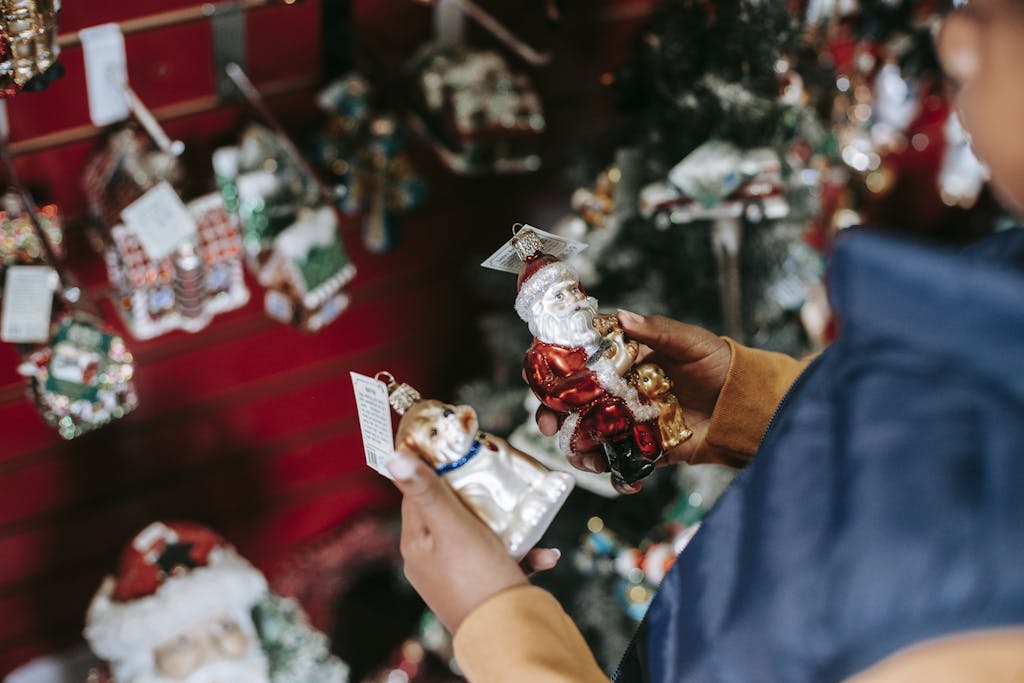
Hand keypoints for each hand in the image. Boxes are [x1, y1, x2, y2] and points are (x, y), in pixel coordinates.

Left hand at [386, 452, 559, 632]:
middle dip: (480, 496)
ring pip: (481, 535)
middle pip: (452, 511)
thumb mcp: (452, 526)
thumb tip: (393, 458)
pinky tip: (545, 555)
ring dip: (508, 526)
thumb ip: (427, 492)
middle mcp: (431, 559)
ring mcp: (456, 576)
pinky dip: (523, 553)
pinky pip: (501, 561)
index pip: (418, 493)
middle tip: (501, 479)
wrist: (507, 635)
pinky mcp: (482, 589)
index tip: (461, 450)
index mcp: (416, 542)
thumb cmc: (477, 579)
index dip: (437, 469)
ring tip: (529, 519)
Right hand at [536, 310, 732, 489]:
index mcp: (622, 360)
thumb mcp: (690, 341)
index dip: (553, 372)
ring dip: (580, 451)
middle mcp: (619, 392)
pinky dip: (619, 478)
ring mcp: (629, 422)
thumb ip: (657, 330)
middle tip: (548, 425)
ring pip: (589, 438)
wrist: (747, 405)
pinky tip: (625, 481)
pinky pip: (623, 466)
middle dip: (552, 417)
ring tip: (588, 460)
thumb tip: (625, 317)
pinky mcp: (646, 450)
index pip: (577, 363)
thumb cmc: (718, 364)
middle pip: (572, 404)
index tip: (540, 381)